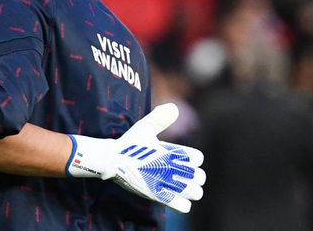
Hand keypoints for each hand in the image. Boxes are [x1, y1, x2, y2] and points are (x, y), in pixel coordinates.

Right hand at [67, 103, 205, 212]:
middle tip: (182, 174)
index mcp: (171, 151)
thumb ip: (160, 118)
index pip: (198, 158)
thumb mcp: (144, 127)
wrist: (111, 160)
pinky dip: (182, 203)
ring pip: (195, 193)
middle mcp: (171, 168)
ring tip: (180, 186)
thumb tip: (174, 107)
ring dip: (190, 190)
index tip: (182, 159)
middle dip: (194, 176)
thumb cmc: (129, 144)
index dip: (192, 159)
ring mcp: (165, 183)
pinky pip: (183, 206)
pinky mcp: (158, 196)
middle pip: (200, 177)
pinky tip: (174, 196)